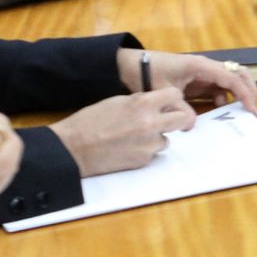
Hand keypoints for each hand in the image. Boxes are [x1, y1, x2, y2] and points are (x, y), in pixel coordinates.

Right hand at [54, 89, 196, 175]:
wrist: (74, 148)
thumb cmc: (90, 121)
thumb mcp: (118, 101)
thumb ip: (141, 101)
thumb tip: (156, 103)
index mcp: (143, 103)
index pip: (175, 95)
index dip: (171, 98)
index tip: (167, 101)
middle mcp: (151, 123)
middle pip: (182, 119)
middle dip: (175, 118)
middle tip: (164, 120)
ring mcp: (149, 144)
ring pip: (167, 139)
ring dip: (156, 137)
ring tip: (134, 137)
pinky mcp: (143, 161)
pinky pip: (153, 153)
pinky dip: (144, 151)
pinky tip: (127, 148)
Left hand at [116, 48, 256, 112]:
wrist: (130, 66)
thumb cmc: (147, 72)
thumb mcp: (162, 93)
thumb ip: (178, 109)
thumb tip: (192, 125)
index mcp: (200, 66)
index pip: (231, 78)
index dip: (244, 94)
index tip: (251, 110)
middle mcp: (206, 67)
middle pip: (238, 73)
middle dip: (249, 90)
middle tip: (253, 110)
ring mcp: (203, 74)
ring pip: (231, 80)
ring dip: (239, 94)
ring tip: (242, 112)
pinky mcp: (198, 81)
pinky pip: (218, 88)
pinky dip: (225, 98)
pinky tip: (221, 109)